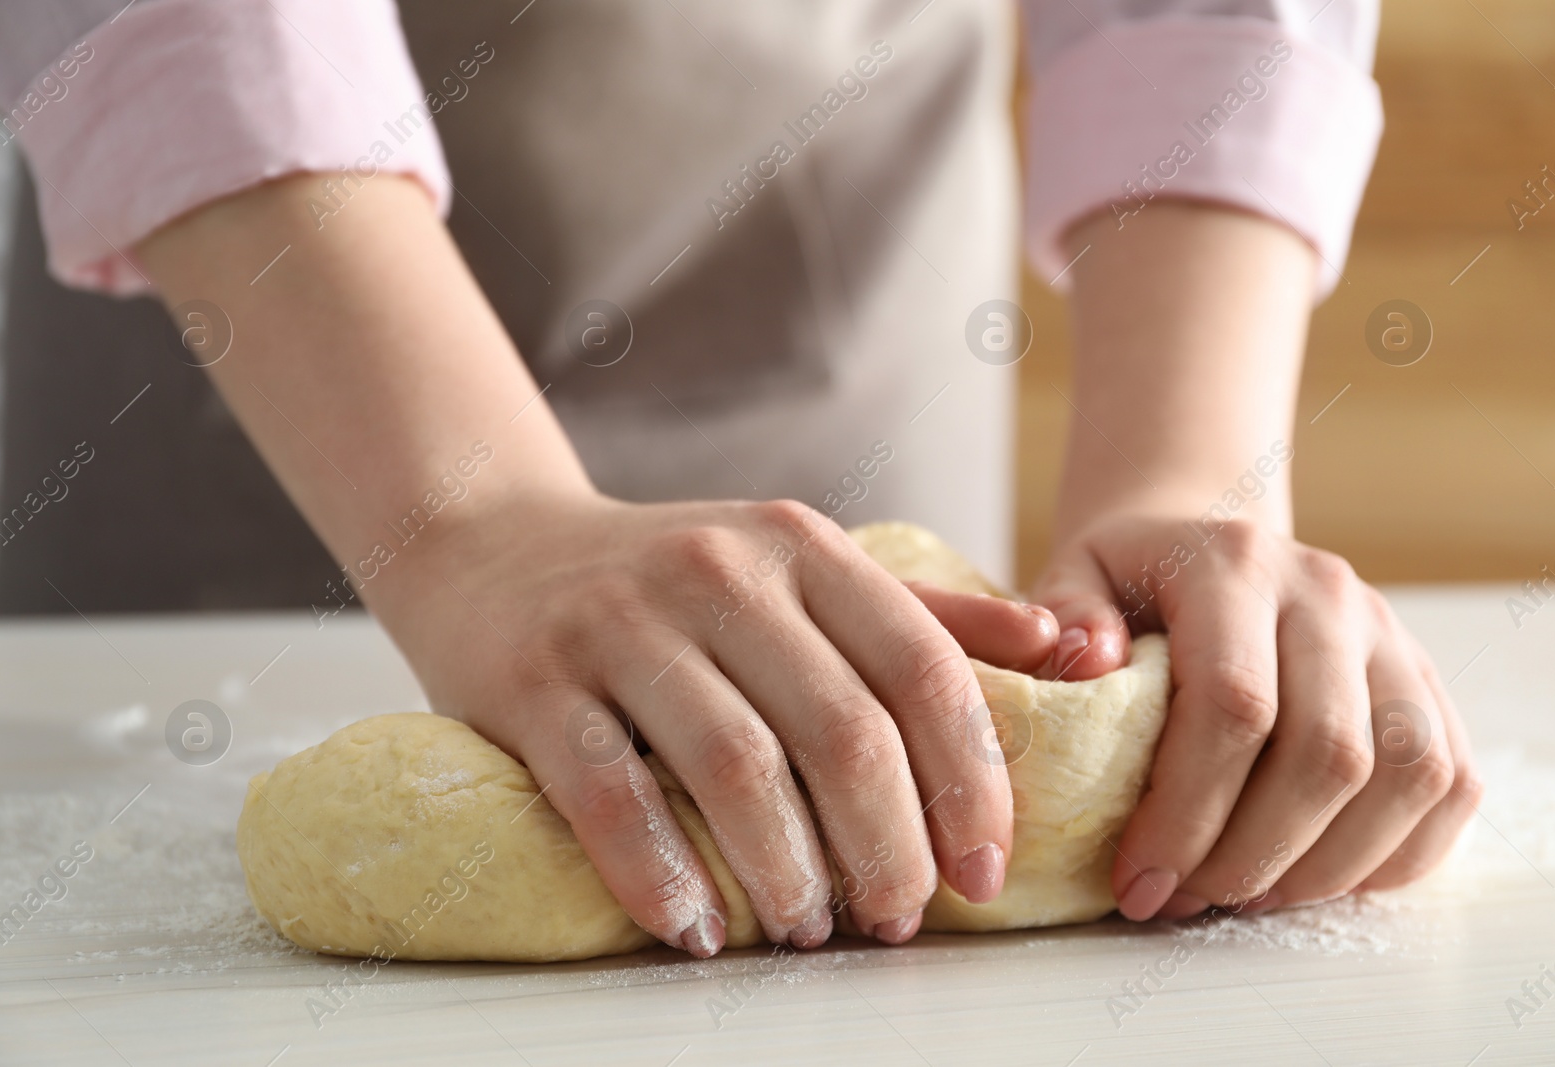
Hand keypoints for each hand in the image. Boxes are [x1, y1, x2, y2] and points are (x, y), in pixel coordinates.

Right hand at [377, 494, 1033, 955]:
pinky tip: (698, 927)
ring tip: (812, 926)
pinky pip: (609, 793)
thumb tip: (1064, 649)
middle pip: (841, 730)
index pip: (919, 667)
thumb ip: (928, 614)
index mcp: (801, 546)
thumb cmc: (669, 577)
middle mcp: (719, 572)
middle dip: (889, 846)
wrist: (491, 545)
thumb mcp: (801, 568)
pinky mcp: (535, 681)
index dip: (969, 780)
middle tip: (900, 917)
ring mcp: (620, 623)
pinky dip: (661, 873)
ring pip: (735, 766)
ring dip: (789, 870)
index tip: (985, 871)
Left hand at [1029, 513, 1483, 919]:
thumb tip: (1085, 665)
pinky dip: (1394, 855)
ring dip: (1326, 866)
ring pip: (1407, 777)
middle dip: (1253, 856)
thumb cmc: (1129, 582)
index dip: (1188, 813)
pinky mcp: (1428, 682)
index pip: (1235, 704)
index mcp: (1233, 564)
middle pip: (1329, 753)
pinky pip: (1450, 784)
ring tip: (1245, 895)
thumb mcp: (1072, 577)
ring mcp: (1391, 638)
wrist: (1205, 544)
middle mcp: (1328, 593)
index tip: (1137, 880)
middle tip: (1186, 900)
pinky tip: (1314, 877)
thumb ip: (1064, 616)